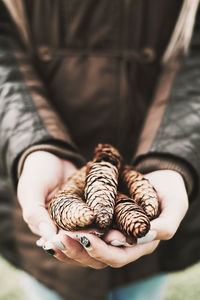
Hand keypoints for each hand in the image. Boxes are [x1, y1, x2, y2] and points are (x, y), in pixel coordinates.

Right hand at [17, 151, 122, 268]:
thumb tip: (50, 236)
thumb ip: (35, 213)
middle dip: (100, 245)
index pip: (64, 247)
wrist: (52, 155)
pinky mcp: (93, 210)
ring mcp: (81, 220)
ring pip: (96, 236)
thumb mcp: (31, 191)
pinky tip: (125, 223)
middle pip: (83, 246)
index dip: (77, 248)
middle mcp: (66, 229)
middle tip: (116, 239)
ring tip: (122, 234)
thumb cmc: (37, 173)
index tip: (90, 241)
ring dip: (109, 237)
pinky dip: (113, 222)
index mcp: (49, 231)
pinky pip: (103, 220)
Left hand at [55, 169, 187, 268]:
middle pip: (97, 255)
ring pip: (87, 246)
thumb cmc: (172, 192)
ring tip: (52, 237)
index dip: (101, 251)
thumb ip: (166, 224)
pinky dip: (70, 230)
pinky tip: (56, 225)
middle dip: (78, 250)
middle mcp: (124, 242)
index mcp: (141, 244)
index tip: (85, 239)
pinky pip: (85, 229)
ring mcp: (112, 232)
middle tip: (59, 240)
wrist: (162, 176)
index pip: (118, 256)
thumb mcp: (175, 205)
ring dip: (69, 244)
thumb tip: (147, 236)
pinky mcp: (103, 220)